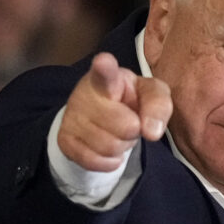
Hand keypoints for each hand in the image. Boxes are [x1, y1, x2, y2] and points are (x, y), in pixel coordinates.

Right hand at [58, 53, 172, 171]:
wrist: (101, 117)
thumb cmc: (129, 99)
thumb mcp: (151, 94)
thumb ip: (159, 105)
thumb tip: (151, 131)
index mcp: (109, 77)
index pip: (106, 73)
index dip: (105, 68)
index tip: (104, 62)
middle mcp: (84, 93)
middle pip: (124, 125)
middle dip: (134, 129)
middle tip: (130, 122)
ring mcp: (72, 117)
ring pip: (110, 146)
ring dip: (122, 146)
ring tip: (118, 133)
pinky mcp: (64, 139)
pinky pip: (94, 161)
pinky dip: (109, 162)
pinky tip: (109, 150)